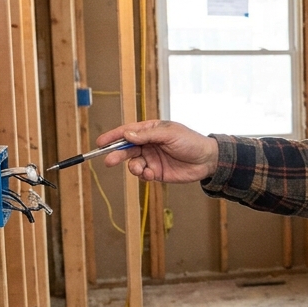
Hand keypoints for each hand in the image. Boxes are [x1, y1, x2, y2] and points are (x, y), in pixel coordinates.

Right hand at [98, 120, 217, 182]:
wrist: (207, 160)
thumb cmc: (190, 141)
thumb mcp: (170, 134)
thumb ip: (148, 136)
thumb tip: (127, 135)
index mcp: (150, 130)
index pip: (128, 132)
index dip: (113, 136)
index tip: (100, 142)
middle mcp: (148, 144)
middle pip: (126, 149)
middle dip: (117, 155)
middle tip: (108, 161)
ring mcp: (152, 158)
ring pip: (133, 163)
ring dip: (134, 167)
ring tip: (142, 170)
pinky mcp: (156, 172)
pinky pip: (143, 175)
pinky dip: (143, 176)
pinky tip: (151, 174)